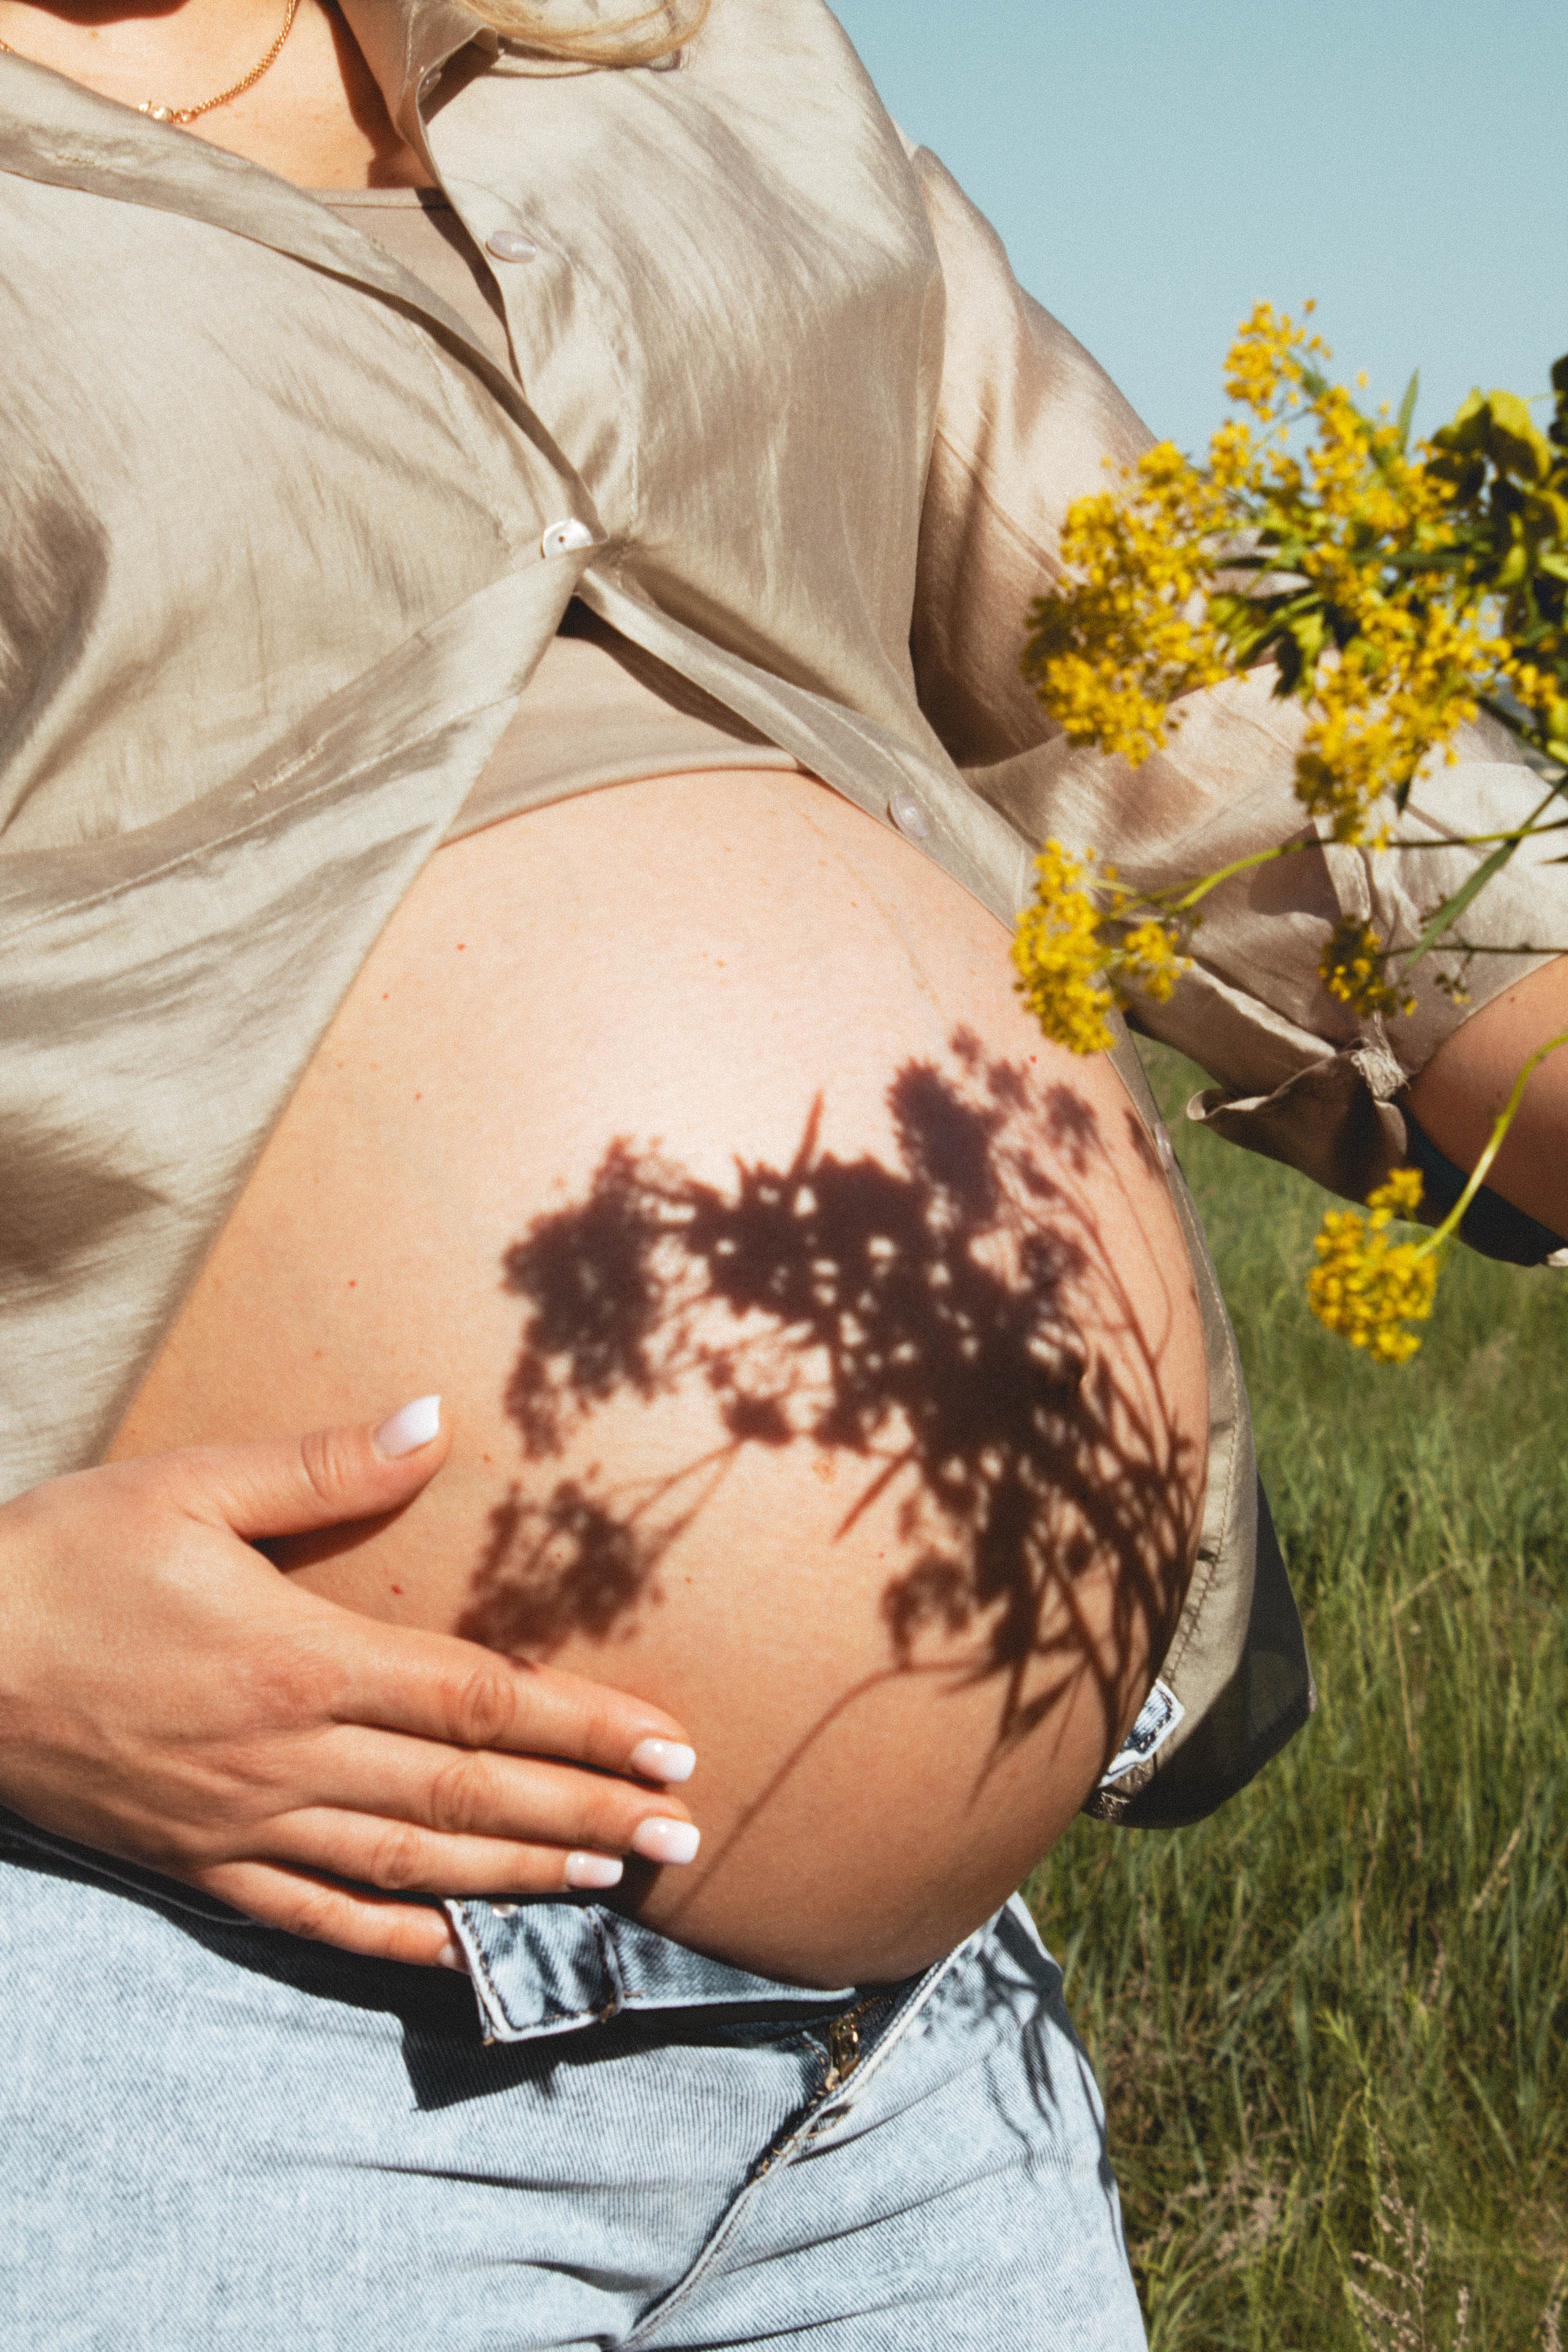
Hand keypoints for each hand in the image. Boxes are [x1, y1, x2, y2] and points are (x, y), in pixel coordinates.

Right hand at [0, 1402, 698, 1966]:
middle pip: (469, 1795)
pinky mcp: (200, 1868)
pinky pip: (317, 1919)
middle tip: (682, 1838)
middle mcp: (290, 1755)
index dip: (583, 1728)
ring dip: (520, 1878)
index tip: (668, 1748)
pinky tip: (465, 1953)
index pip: (479, 1700)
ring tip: (610, 1887)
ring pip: (413, 1865)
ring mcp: (245, 1824)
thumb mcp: (189, 1485)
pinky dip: (400, 1942)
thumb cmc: (65, 1561)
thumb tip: (433, 1421)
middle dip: (587, 1815)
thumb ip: (323, 1467)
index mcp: (302, 1657)